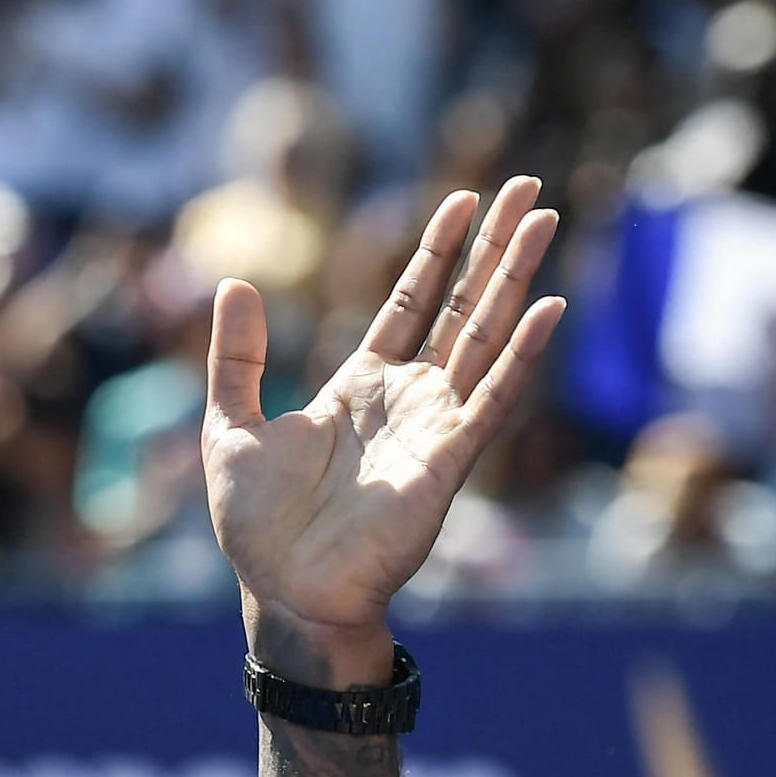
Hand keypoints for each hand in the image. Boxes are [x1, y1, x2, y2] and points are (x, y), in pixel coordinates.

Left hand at [204, 177, 563, 685]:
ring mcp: (433, 427)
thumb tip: (234, 284)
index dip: (436, 252)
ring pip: (485, 338)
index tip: (462, 199)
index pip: (410, 302)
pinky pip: (491, 400)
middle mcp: (407, 398)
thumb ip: (236, 358)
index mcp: (359, 385)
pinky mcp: (447, 463)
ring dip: (515, 280)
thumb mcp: (228, 424)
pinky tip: (547, 308)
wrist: (282, 590)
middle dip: (493, 247)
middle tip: (530, 186)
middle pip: (462, 306)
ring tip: (545, 220)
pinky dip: (520, 355)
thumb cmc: (257, 523)